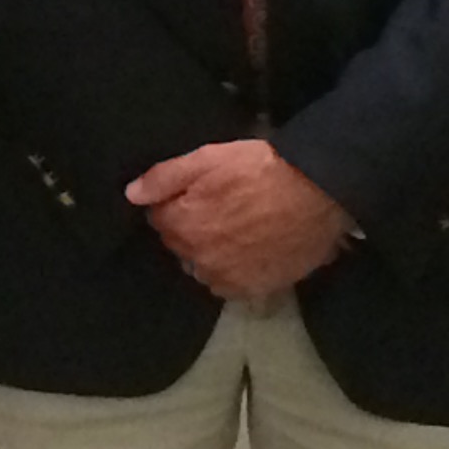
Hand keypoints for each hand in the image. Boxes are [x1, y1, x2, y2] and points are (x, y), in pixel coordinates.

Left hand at [126, 140, 353, 303]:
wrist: (317, 193)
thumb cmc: (260, 169)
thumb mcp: (208, 158)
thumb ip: (164, 177)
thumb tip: (130, 194)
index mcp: (183, 226)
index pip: (159, 219)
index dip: (176, 202)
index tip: (197, 192)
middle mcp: (199, 260)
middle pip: (181, 244)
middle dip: (191, 227)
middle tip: (221, 206)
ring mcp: (228, 279)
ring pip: (204, 266)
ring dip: (211, 252)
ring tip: (237, 228)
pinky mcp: (255, 290)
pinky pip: (230, 285)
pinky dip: (234, 271)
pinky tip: (250, 250)